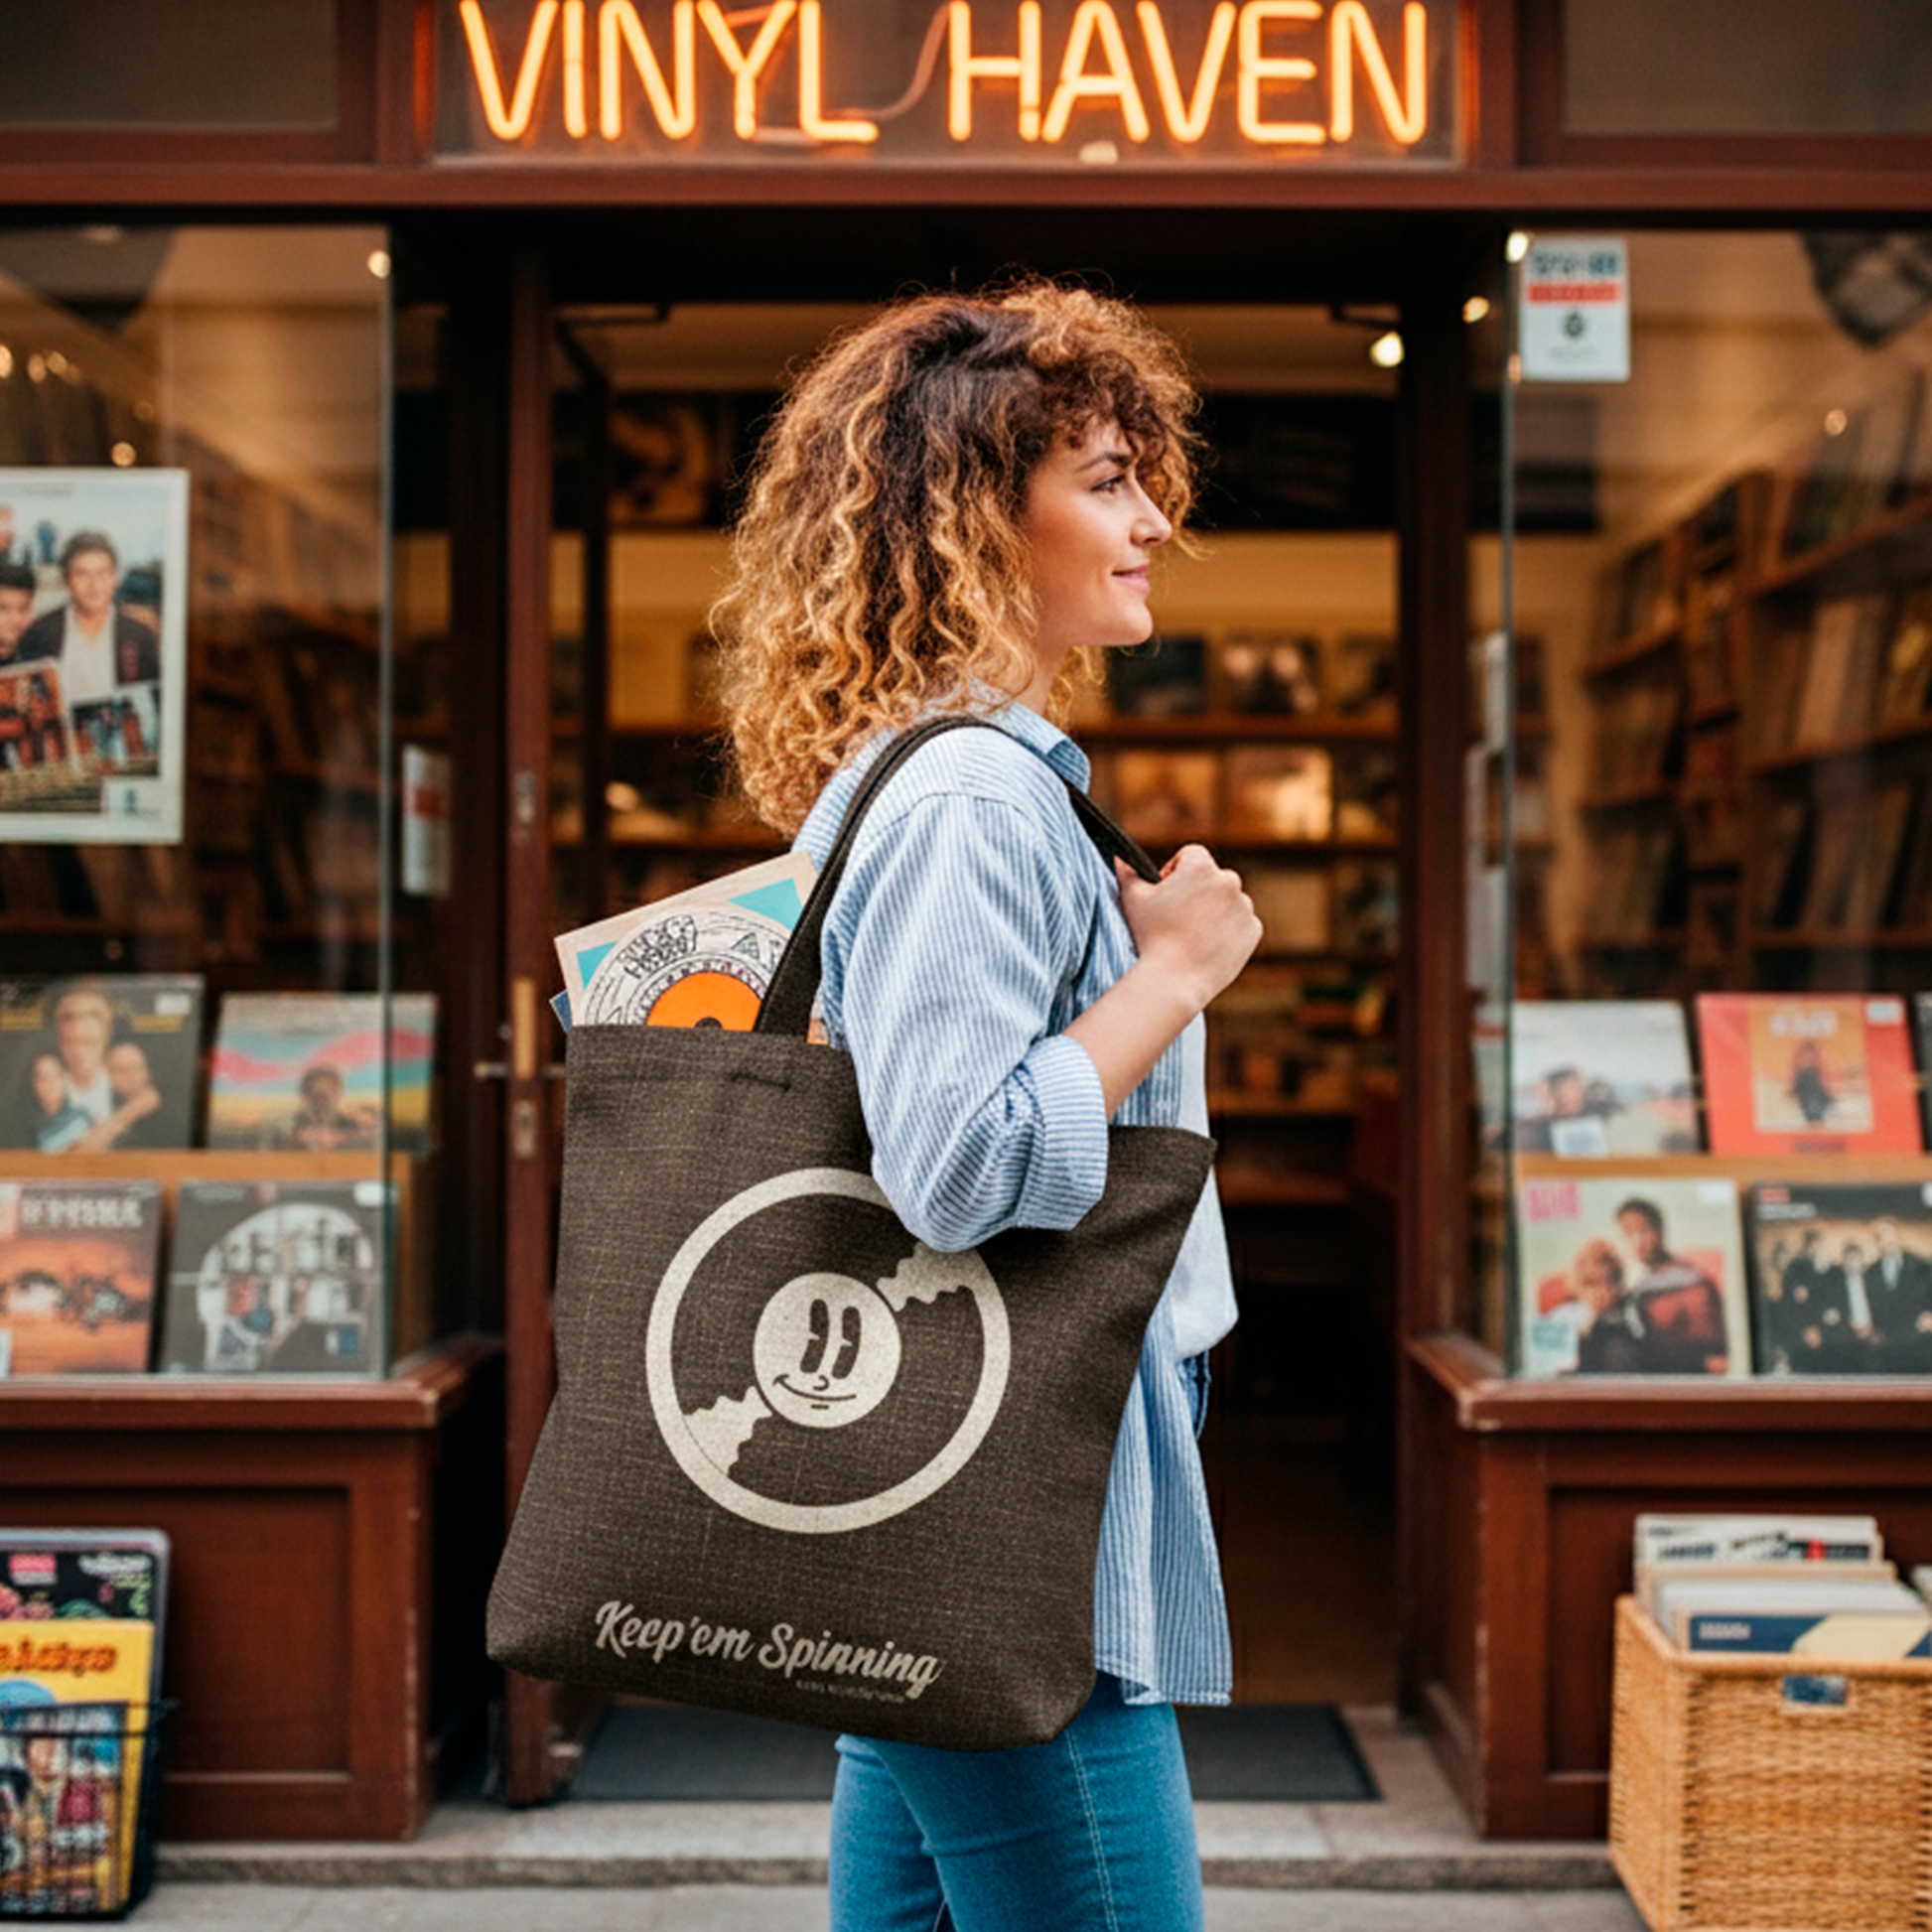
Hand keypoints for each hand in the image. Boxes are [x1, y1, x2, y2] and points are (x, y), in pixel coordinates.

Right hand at [1114, 846, 1261, 1012]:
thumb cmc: (1151, 936)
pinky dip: (1229, 930)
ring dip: (1215, 910)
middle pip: (1212, 878)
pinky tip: (1208, 945)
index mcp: (1201, 867)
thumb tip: (1119, 857)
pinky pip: (1241, 923)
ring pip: (1228, 900)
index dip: (1176, 871)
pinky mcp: (1253, 930)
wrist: (1174, 979)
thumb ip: (1128, 873)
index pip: (1191, 855)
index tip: (1166, 893)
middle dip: (1198, 891)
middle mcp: (1229, 881)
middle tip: (1178, 917)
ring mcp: (1244, 907)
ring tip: (1193, 934)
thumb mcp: (1133, 900)